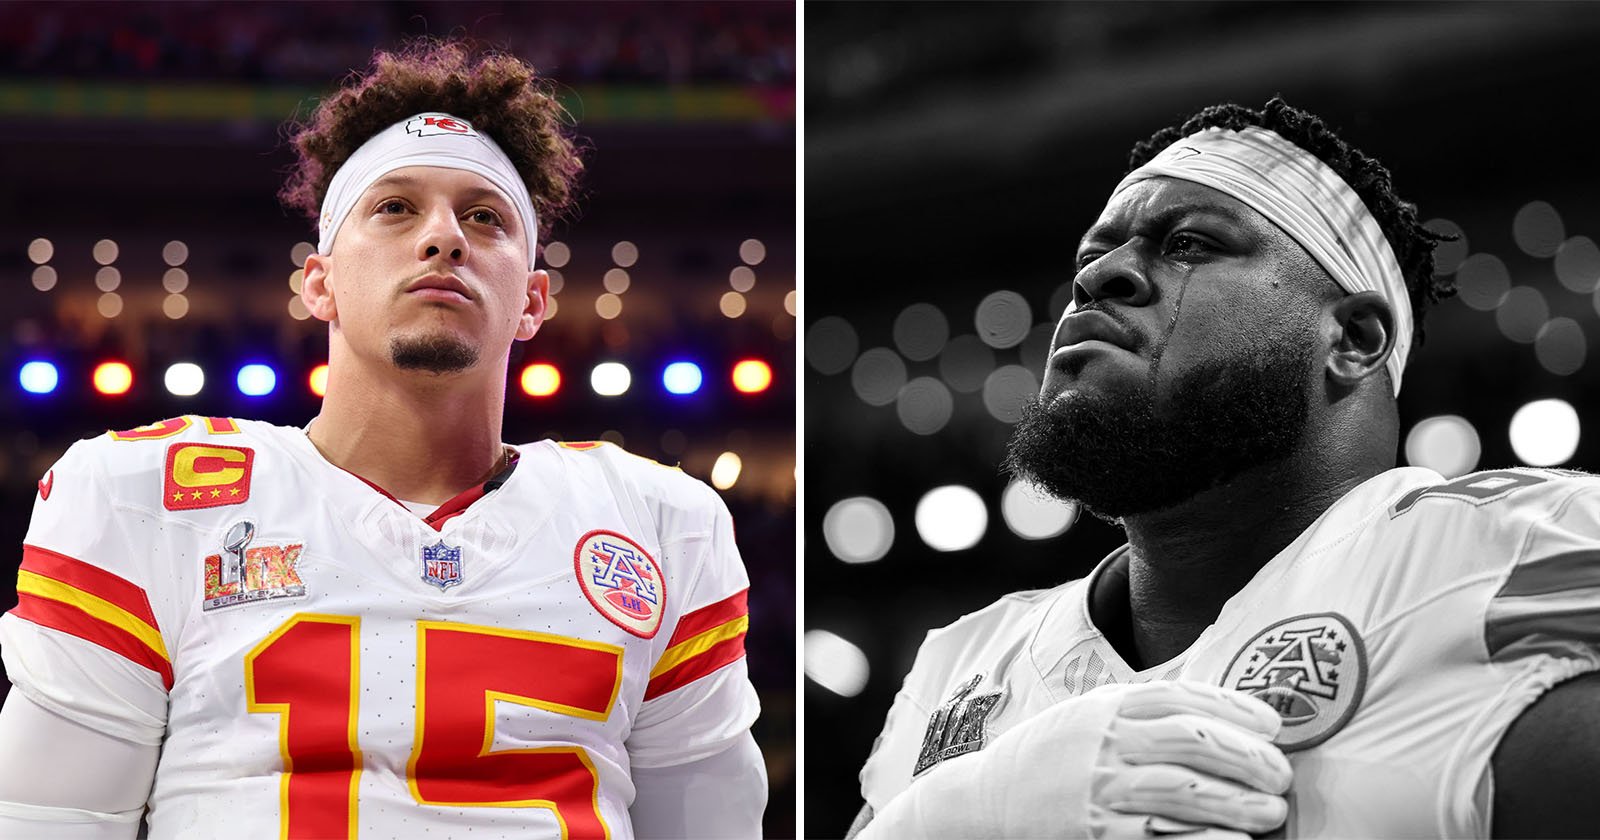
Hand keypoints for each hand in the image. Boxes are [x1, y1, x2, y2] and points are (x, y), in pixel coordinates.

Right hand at [858, 680, 1291, 838]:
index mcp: (1107, 707)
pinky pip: (1159, 838)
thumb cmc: (1053, 757)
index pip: (1181, 698)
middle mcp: (1104, 744)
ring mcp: (1099, 791)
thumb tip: (1222, 710)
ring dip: (1236, 802)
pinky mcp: (1095, 835)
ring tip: (1271, 812)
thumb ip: (1144, 708)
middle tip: (1280, 774)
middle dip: (1246, 756)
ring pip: (1182, 791)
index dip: (1233, 708)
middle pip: (1190, 741)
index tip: (1271, 725)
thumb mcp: (1092, 716)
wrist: (986, 802)